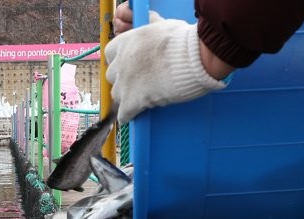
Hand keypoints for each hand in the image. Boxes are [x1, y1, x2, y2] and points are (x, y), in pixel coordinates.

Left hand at [105, 18, 226, 121]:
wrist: (192, 59)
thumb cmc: (182, 40)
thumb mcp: (163, 26)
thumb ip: (152, 24)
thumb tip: (150, 17)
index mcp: (125, 43)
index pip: (110, 54)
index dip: (120, 60)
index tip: (129, 64)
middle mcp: (120, 63)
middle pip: (112, 75)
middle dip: (123, 78)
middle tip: (137, 81)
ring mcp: (124, 83)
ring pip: (116, 94)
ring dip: (126, 96)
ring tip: (139, 97)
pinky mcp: (131, 101)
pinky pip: (123, 114)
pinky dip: (128, 116)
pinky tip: (132, 116)